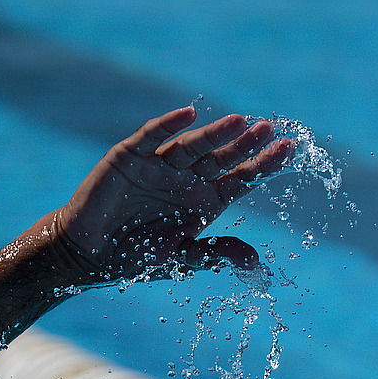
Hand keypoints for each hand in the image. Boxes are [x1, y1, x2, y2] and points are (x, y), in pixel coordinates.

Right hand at [53, 107, 293, 279]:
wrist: (89, 255)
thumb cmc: (136, 257)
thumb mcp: (181, 258)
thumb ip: (216, 254)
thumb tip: (255, 263)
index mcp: (205, 201)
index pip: (241, 178)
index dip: (263, 165)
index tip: (288, 149)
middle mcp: (187, 179)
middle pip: (222, 158)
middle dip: (245, 144)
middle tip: (269, 129)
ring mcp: (160, 165)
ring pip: (193, 146)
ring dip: (215, 134)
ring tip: (239, 122)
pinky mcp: (131, 156)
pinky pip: (152, 137)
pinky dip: (169, 125)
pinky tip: (188, 115)